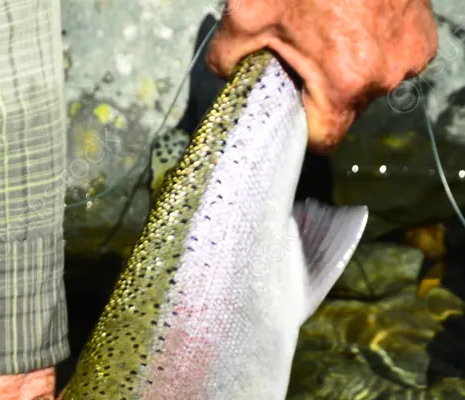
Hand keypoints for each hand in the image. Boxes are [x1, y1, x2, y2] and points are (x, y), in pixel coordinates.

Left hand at [207, 0, 437, 150]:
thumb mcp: (249, 14)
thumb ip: (228, 57)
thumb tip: (224, 74)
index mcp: (343, 84)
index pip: (324, 138)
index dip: (305, 126)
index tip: (294, 105)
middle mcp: (383, 76)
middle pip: (348, 107)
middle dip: (326, 87)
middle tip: (309, 50)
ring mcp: (408, 54)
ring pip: (372, 80)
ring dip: (354, 63)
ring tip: (335, 28)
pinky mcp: (423, 32)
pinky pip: (397, 54)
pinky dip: (379, 42)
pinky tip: (361, 18)